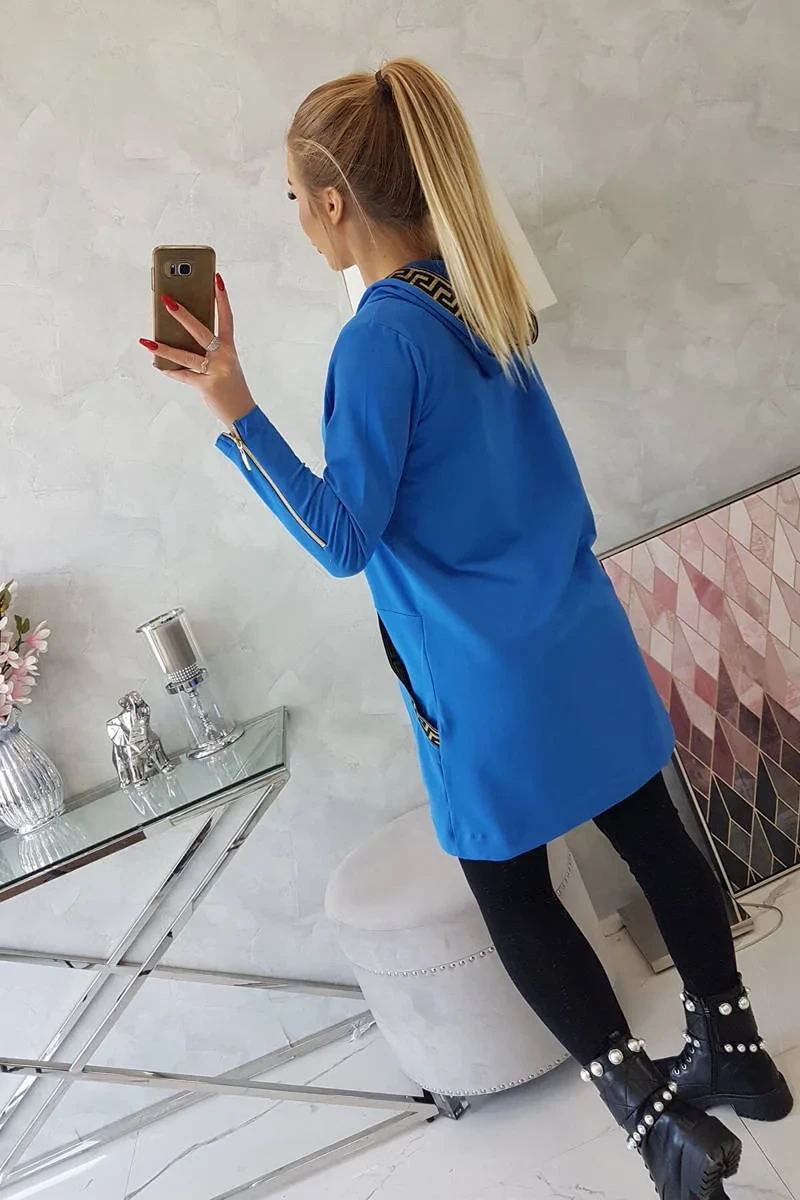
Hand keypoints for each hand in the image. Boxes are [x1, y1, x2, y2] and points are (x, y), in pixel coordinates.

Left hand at [139, 274, 255, 426]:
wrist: (242, 413)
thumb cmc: (231, 386)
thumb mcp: (225, 364)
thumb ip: (207, 350)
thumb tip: (179, 337)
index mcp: (229, 348)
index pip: (227, 317)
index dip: (222, 298)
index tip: (216, 279)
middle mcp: (224, 357)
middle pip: (201, 332)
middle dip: (183, 316)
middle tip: (167, 301)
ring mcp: (216, 371)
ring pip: (186, 356)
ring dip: (164, 349)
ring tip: (147, 341)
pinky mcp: (207, 386)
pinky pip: (183, 376)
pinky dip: (170, 371)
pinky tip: (157, 365)